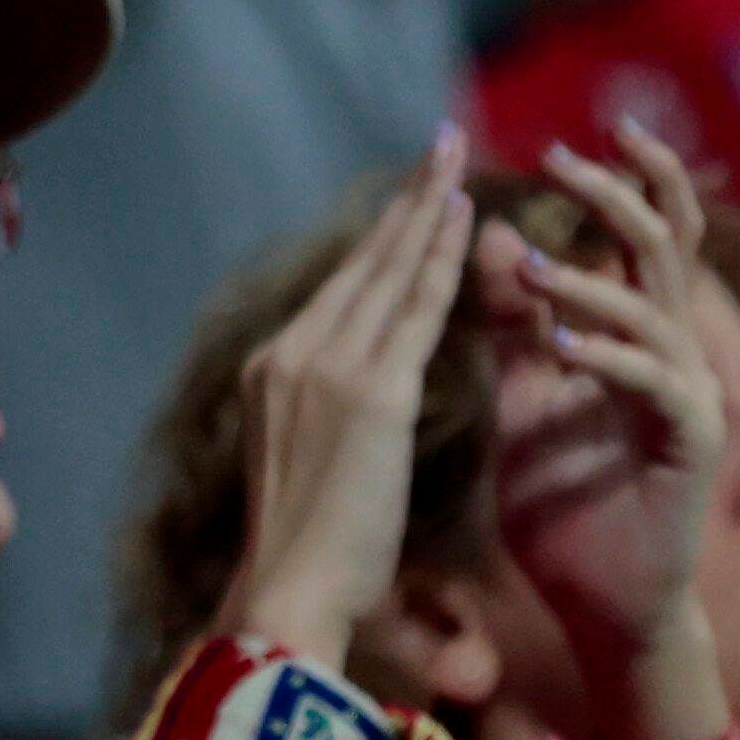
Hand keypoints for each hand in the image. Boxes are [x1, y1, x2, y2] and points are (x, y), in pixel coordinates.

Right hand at [220, 130, 475, 668]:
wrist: (287, 593)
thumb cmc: (305, 559)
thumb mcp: (307, 469)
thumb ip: (330, 425)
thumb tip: (355, 419)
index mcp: (271, 373)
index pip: (339, 291)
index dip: (379, 242)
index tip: (410, 200)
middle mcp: (291, 354)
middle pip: (361, 263)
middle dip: (404, 203)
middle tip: (436, 146)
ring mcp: (327, 368)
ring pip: (390, 272)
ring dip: (427, 211)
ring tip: (455, 160)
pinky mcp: (372, 392)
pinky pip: (418, 310)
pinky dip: (444, 258)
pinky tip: (467, 220)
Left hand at [478, 124, 729, 702]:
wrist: (597, 604)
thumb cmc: (563, 505)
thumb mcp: (522, 400)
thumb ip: (512, 323)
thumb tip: (489, 236)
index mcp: (633, 337)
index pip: (634, 239)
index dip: (615, 183)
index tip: (565, 136)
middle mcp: (671, 354)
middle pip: (662, 249)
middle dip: (618, 195)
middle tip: (563, 158)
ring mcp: (688, 396)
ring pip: (653, 311)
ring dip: (590, 284)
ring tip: (532, 269)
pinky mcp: (691, 444)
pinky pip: (655, 384)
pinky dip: (609, 360)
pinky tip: (562, 348)